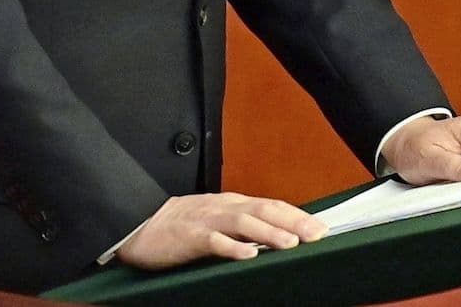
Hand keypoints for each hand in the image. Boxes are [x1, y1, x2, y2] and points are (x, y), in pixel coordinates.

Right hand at [116, 192, 325, 269]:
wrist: (138, 224)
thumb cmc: (180, 226)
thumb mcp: (216, 220)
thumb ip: (243, 224)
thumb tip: (277, 235)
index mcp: (232, 203)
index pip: (271, 204)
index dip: (297, 215)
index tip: (322, 228)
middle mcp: (223, 207)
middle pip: (264, 209)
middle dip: (294, 221)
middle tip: (318, 235)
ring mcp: (206, 220)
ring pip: (243, 222)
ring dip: (269, 232)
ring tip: (291, 243)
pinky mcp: (189, 236)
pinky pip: (213, 241)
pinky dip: (232, 247)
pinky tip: (248, 255)